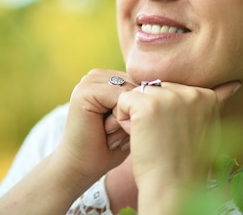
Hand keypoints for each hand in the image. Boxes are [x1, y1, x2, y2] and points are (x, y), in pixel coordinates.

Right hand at [51, 69, 136, 184]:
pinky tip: (104, 130)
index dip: (139, 108)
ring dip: (124, 117)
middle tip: (112, 131)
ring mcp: (88, 81)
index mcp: (108, 78)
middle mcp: (97, 75)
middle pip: (135, 86)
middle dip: (131, 112)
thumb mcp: (131, 119)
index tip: (121, 127)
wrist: (84, 166)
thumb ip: (140, 100)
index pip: (140, 83)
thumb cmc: (110, 147)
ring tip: (109, 131)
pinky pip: (118, 98)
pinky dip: (117, 119)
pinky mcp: (84, 91)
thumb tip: (158, 89)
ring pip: (128, 92)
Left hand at [114, 81, 240, 213]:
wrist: (174, 188)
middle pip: (155, 89)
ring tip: (152, 138)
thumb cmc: (187, 163)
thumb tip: (235, 83)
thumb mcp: (210, 128)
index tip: (176, 135)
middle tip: (163, 137)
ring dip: (137, 116)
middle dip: (152, 111)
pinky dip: (124, 120)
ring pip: (138, 94)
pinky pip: (123, 101)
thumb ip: (214, 104)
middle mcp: (191, 92)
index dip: (167, 113)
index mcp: (207, 96)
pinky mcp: (147, 105)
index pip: (173, 90)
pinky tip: (139, 136)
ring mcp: (170, 97)